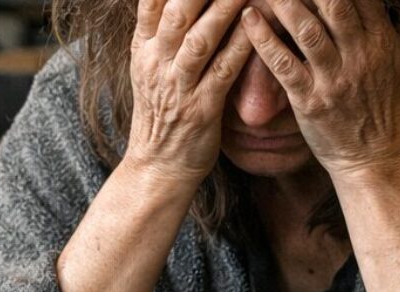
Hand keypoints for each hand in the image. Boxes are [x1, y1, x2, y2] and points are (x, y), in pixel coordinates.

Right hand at [126, 0, 253, 184]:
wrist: (159, 167)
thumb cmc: (163, 114)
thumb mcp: (150, 68)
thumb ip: (160, 31)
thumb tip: (172, 0)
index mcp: (143, 49)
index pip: (151, 0)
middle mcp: (156, 63)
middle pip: (177, 10)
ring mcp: (177, 86)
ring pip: (200, 37)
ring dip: (224, 7)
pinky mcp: (201, 109)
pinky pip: (223, 71)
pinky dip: (240, 45)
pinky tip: (256, 25)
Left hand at [241, 0, 399, 179]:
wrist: (376, 157)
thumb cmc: (390, 107)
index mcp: (382, 40)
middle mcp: (359, 55)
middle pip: (334, 4)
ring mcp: (334, 79)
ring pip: (307, 30)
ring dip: (283, 2)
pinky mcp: (310, 101)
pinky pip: (284, 65)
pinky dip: (264, 40)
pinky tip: (248, 19)